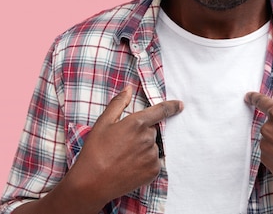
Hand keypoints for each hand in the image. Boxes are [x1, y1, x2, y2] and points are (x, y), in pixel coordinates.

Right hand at [65, 85, 182, 207]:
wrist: (92, 183)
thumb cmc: (95, 151)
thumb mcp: (103, 123)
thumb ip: (118, 103)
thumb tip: (128, 89)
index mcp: (137, 123)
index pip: (161, 111)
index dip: (172, 106)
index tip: (180, 105)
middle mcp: (148, 138)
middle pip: (152, 131)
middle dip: (142, 133)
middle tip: (123, 143)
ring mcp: (152, 156)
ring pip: (152, 147)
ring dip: (144, 149)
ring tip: (124, 157)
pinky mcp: (153, 171)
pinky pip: (154, 161)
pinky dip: (145, 162)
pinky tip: (130, 166)